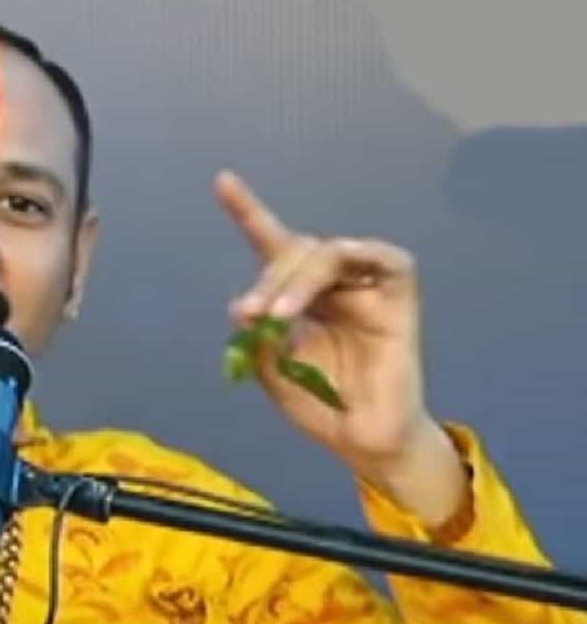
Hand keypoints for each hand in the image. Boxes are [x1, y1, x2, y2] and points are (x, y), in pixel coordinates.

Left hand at [214, 171, 465, 524]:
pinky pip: (386, 258)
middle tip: (250, 317)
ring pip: (327, 252)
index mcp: (299, 295)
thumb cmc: (320, 406)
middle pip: (294, 250)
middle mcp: (332, 284)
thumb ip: (258, 339)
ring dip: (296, 279)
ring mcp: (366, 288)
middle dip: (266, 279)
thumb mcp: (274, 373)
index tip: (222, 181)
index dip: (248, 212)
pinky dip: (355, 255)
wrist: (363, 442)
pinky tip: (331, 270)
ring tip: (278, 315)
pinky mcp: (400, 298)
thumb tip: (241, 307)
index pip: (272, 245)